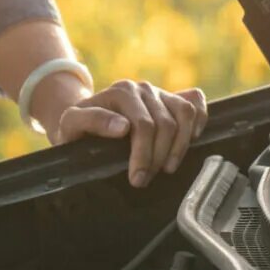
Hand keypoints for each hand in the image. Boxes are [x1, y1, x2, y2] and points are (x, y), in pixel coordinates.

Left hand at [43, 78, 208, 186]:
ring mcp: (160, 92)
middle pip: (165, 125)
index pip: (143, 126)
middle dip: (158, 158)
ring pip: (184, 115)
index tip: (137, 179)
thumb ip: (91, 121)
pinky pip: (195, 102)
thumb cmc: (78, 128)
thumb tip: (123, 127)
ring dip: (180, 146)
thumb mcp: (71, 124)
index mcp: (121, 92)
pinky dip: (199, 120)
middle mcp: (142, 89)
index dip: (144, 156)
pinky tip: (190, 140)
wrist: (84, 119)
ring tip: (167, 168)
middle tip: (145, 180)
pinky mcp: (172, 98)